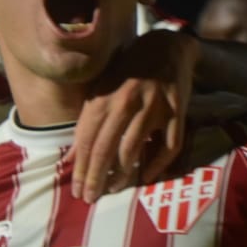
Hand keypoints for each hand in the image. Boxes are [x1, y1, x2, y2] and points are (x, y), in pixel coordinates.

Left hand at [71, 30, 195, 201]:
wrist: (167, 47)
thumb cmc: (127, 73)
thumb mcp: (101, 93)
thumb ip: (85, 125)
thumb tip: (70, 160)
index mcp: (103, 97)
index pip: (87, 140)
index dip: (81, 168)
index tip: (76, 190)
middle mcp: (125, 102)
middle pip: (105, 148)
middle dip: (95, 178)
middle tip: (90, 198)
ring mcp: (152, 107)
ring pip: (133, 149)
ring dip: (122, 175)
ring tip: (113, 189)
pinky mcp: (176, 112)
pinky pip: (168, 145)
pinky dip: (157, 164)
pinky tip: (145, 177)